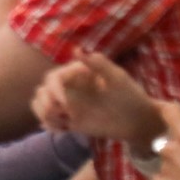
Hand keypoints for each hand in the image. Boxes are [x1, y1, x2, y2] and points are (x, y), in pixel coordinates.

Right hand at [32, 51, 162, 144]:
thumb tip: (76, 49)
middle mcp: (70, 87)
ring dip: (43, 113)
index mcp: (77, 74)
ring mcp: (69, 104)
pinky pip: (50, 120)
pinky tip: (62, 130)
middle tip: (60, 115)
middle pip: (42, 90)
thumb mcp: (118, 78)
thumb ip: (98, 63)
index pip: (54, 78)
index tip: (63, 103)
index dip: (53, 89)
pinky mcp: (70, 120)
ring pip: (41, 104)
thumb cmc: (130, 95)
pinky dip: (49, 125)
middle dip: (44, 102)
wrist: (138, 120)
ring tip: (59, 123)